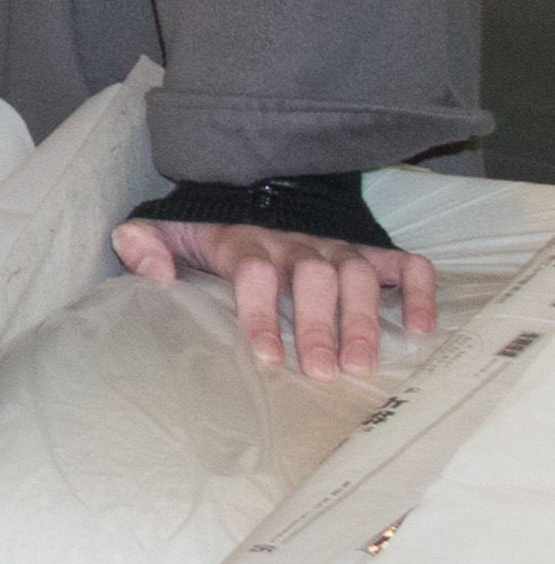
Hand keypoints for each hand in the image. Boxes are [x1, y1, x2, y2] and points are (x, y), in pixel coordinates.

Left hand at [113, 216, 440, 377]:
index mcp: (245, 241)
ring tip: (364, 365)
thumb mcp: (165, 229)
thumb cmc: (210, 229)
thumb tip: (155, 272)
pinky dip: (420, 292)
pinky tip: (422, 329)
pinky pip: (406, 265)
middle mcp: (297, 243)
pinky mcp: (373, 252)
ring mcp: (338, 246)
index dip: (261, 313)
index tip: (268, 357)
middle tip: (323, 372)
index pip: (255, 272)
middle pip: (313, 277)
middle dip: (318, 325)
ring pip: (357, 276)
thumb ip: (142, 243)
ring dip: (364, 319)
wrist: (256, 191)